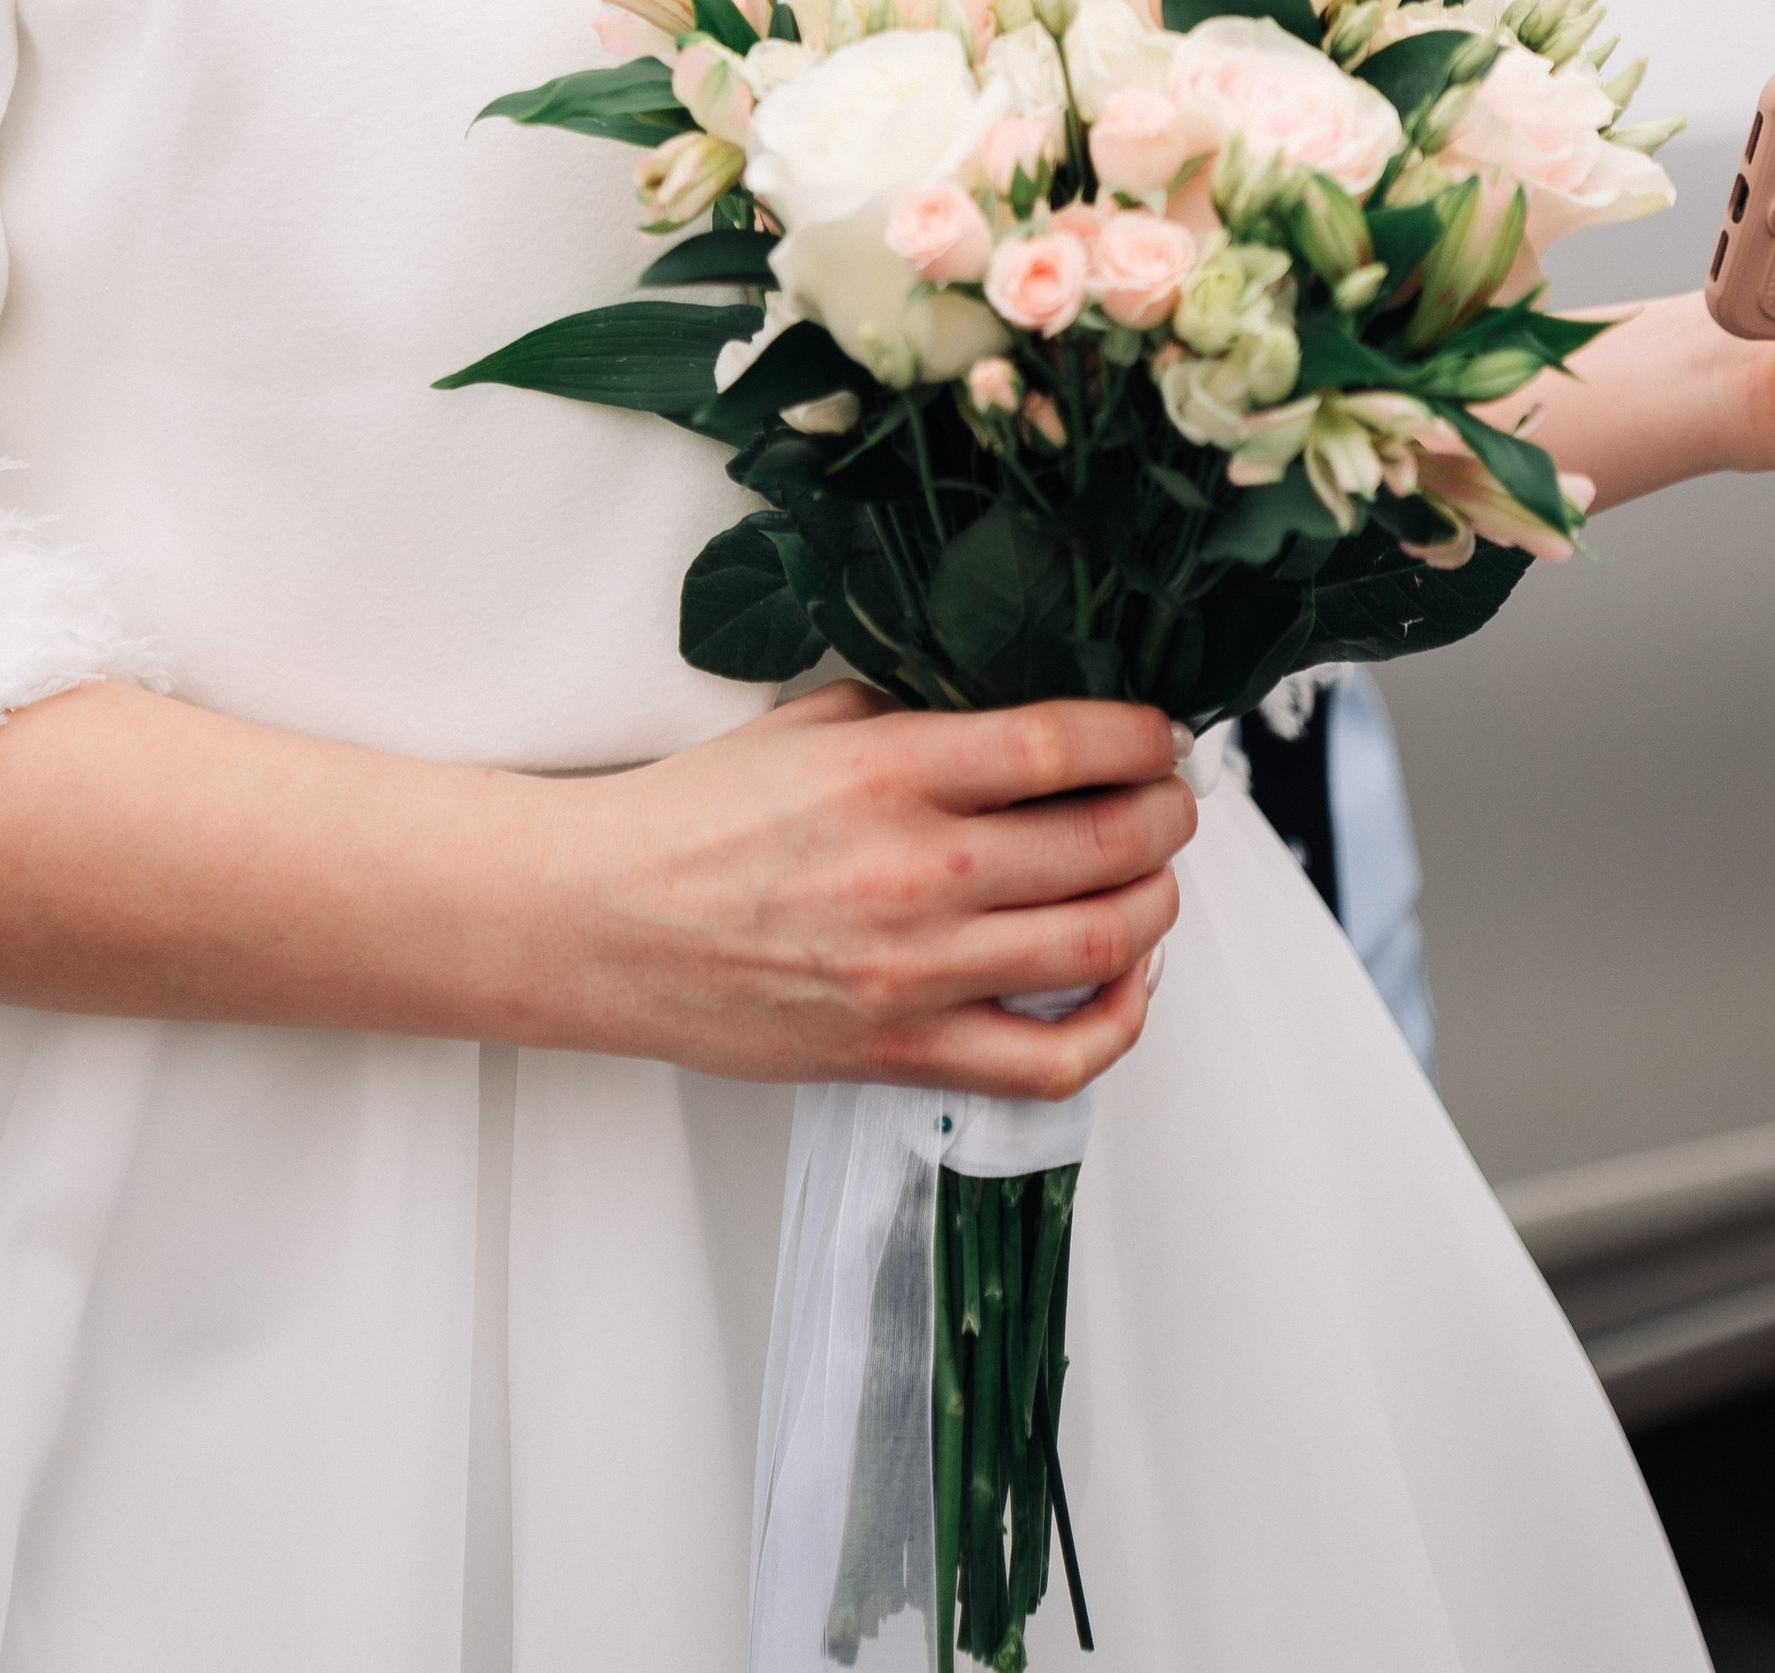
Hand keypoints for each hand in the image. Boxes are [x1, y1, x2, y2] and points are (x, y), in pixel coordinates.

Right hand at [544, 685, 1194, 1098]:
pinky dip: (1117, 1022)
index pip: (1062, 742)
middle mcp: (916, 872)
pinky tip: (1125, 980)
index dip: (1140, 735)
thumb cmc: (696, 818)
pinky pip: (1051, 1061)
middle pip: (1106, 842)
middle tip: (1172, 799)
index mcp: (890, 771)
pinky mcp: (902, 1054)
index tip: (1161, 732)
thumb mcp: (810, 725)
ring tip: (1154, 876)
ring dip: (1157, 903)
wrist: (602, 922)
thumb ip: (918, 713)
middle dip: (1167, 815)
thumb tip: (1025, 717)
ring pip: (1101, 942)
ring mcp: (915, 973)